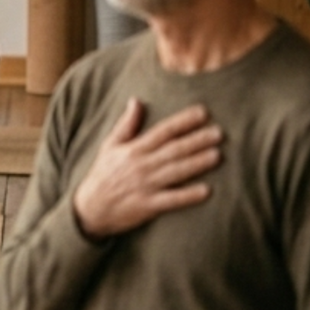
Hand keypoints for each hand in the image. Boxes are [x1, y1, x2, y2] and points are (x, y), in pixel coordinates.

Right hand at [71, 99, 221, 240]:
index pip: (162, 131)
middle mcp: (141, 165)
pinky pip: (172, 200)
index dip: (183, 121)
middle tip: (219, 133)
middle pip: (173, 150)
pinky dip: (188, 195)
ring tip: (217, 155)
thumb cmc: (103, 174)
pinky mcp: (148, 206)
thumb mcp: (110, 146)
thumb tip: (136, 100)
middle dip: (197, 140)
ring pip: (176, 172)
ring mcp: (145, 186)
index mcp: (133, 149)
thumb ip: (126, 124)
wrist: (90, 209)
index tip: (203, 112)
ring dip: (197, 163)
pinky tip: (206, 190)